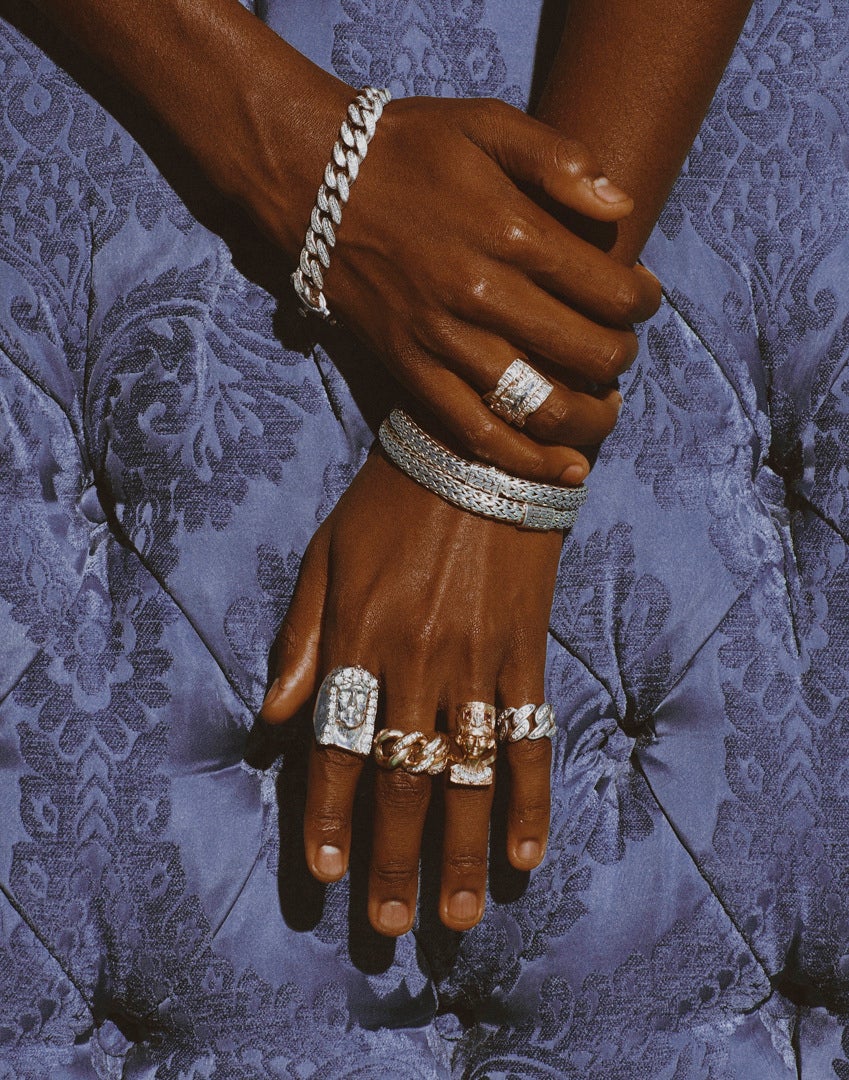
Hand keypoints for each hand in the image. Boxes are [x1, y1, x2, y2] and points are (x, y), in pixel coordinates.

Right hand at [251, 92, 660, 482]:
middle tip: (622, 347)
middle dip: (621, 356)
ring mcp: (443, 341)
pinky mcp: (412, 372)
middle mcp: (482, 295)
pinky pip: (477, 432)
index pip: (608, 289)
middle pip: (584, 352)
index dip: (642, 301)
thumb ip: (559, 159)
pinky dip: (526, 459)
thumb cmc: (410, 150)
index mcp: (511, 232)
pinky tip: (565, 469)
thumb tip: (621, 205)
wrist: (316, 185)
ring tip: (606, 410)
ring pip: (539, 405)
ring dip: (590, 418)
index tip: (642, 297)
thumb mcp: (487, 123)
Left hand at [260, 451, 560, 934]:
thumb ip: (301, 639)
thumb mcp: (327, 556)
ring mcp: (477, 658)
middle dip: (392, 856)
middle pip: (402, 776)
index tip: (323, 875)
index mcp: (360, 637)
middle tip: (389, 923)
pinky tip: (527, 852)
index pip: (338, 745)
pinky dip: (532, 795)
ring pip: (469, 772)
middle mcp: (417, 660)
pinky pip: (532, 732)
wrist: (478, 446)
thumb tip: (274, 720)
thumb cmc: (391, 501)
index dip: (328, 816)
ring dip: (463, 849)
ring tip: (457, 915)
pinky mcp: (526, 647)